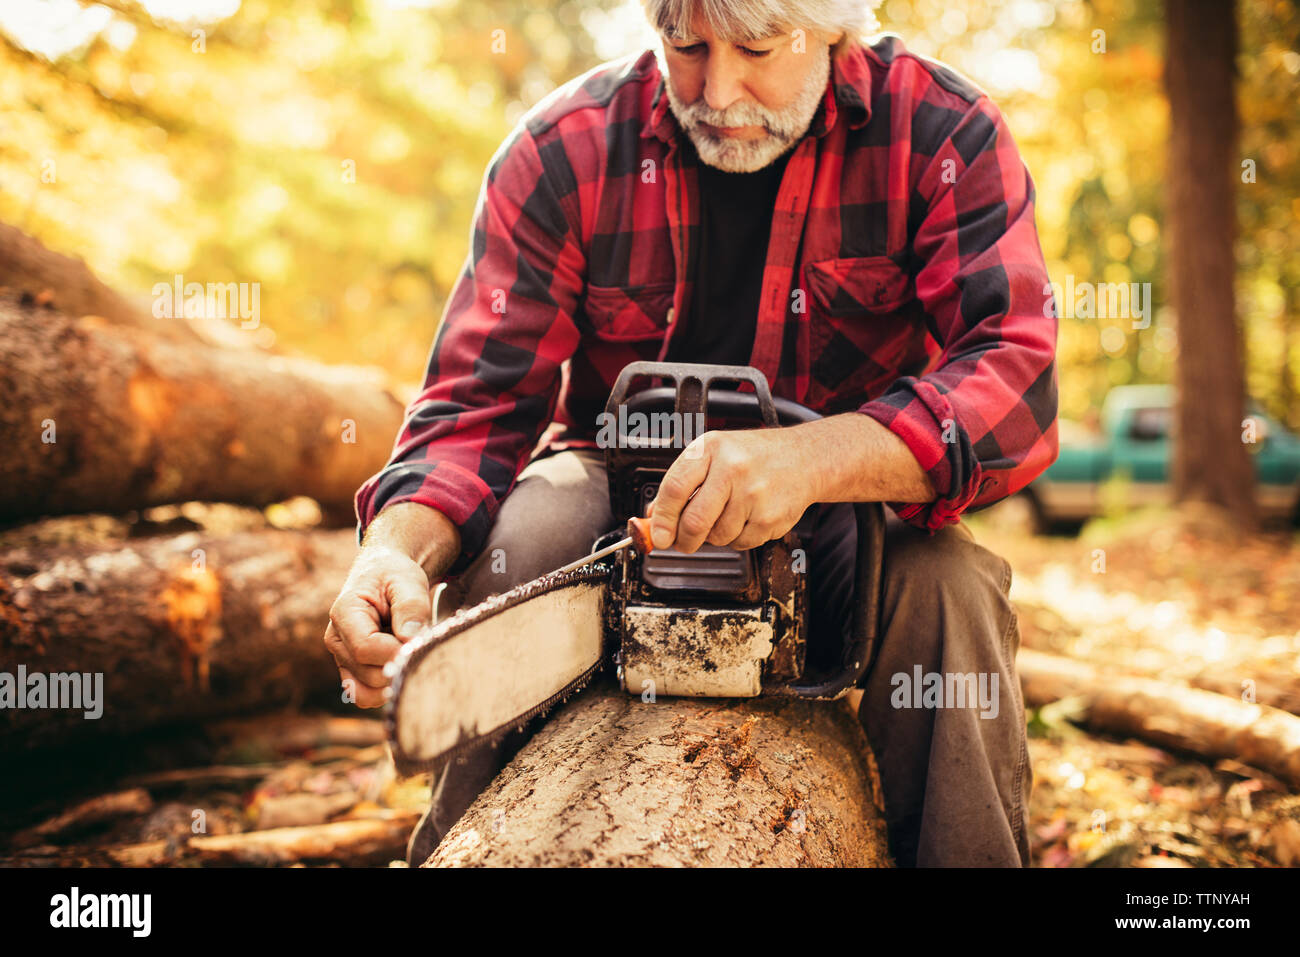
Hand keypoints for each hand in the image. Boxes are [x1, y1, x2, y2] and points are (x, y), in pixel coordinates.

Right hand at [324, 545, 432, 707]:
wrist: (384, 575)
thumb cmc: (395, 576)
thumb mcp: (408, 580)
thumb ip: (411, 607)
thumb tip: (410, 640)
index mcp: (344, 613)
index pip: (366, 648)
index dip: (396, 652)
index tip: (421, 642)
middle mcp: (337, 640)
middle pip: (369, 673)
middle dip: (400, 663)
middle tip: (420, 642)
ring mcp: (342, 658)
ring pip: (367, 691)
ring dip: (394, 677)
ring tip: (408, 651)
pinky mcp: (352, 671)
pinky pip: (365, 696)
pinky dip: (386, 689)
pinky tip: (401, 666)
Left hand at [648, 428, 819, 553]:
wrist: (805, 458)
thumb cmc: (755, 456)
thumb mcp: (715, 454)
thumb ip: (684, 483)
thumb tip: (656, 516)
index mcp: (711, 449)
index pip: (675, 488)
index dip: (661, 518)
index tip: (657, 536)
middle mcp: (732, 468)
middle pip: (694, 521)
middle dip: (683, 540)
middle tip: (682, 543)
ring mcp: (753, 494)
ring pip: (717, 536)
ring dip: (715, 536)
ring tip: (729, 515)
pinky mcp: (770, 517)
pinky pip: (740, 543)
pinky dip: (738, 538)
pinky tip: (748, 518)